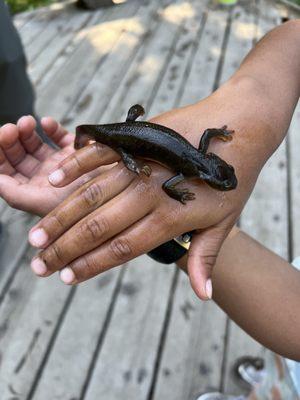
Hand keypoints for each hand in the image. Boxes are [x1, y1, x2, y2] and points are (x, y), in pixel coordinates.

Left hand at [0, 116, 101, 215]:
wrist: (120, 198)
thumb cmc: (82, 207)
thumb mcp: (42, 202)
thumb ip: (15, 194)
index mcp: (33, 193)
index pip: (4, 173)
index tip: (3, 136)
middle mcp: (44, 179)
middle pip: (16, 156)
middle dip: (11, 139)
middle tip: (15, 127)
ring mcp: (60, 165)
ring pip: (34, 145)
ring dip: (27, 131)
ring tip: (30, 122)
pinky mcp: (77, 154)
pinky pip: (58, 138)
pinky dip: (50, 128)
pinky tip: (48, 124)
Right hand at [28, 78, 269, 299]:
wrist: (238, 127)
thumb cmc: (232, 178)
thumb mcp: (225, 222)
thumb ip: (206, 257)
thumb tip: (202, 296)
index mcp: (170, 218)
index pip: (121, 249)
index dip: (90, 266)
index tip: (65, 278)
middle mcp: (148, 194)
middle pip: (98, 227)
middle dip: (65, 249)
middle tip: (38, 265)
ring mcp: (139, 165)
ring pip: (91, 196)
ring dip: (61, 217)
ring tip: (37, 236)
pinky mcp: (135, 141)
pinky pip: (98, 155)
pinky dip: (74, 167)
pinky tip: (53, 181)